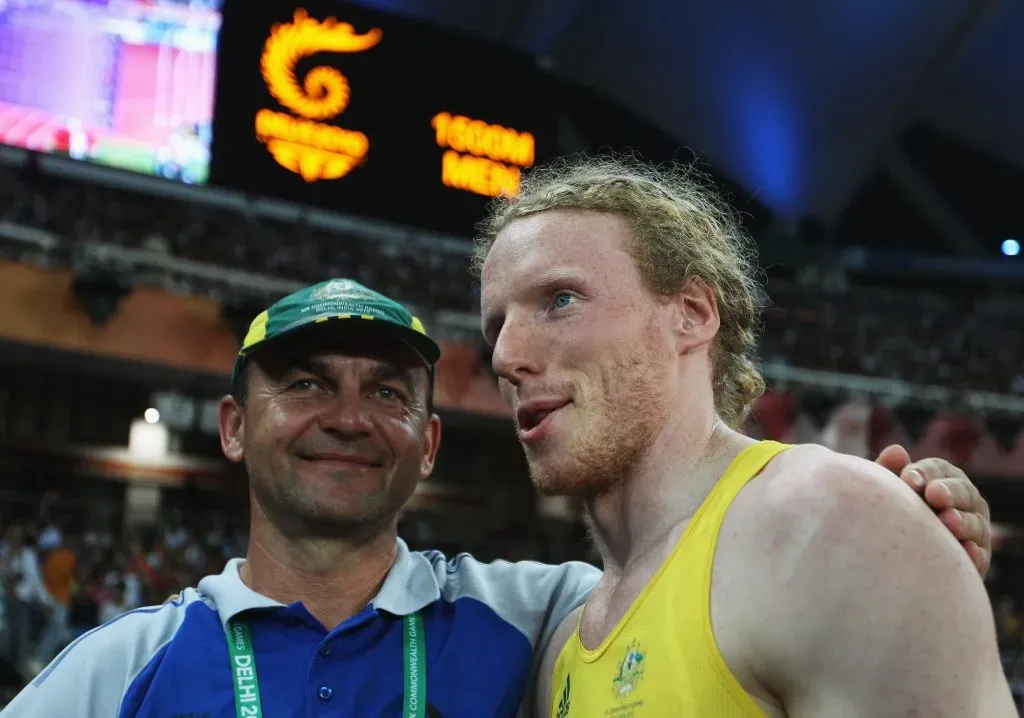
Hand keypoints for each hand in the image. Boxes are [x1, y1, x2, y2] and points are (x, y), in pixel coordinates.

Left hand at [874, 444, 990, 577]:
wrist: (898, 556)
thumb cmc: (893, 514)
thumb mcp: (889, 493)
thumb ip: (890, 471)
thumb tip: (896, 450)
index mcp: (943, 479)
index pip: (938, 469)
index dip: (925, 472)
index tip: (907, 479)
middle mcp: (964, 501)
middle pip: (962, 491)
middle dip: (949, 491)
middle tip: (934, 494)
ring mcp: (975, 529)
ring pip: (974, 522)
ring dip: (963, 521)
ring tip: (948, 520)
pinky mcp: (977, 558)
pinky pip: (980, 555)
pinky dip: (974, 553)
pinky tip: (965, 551)